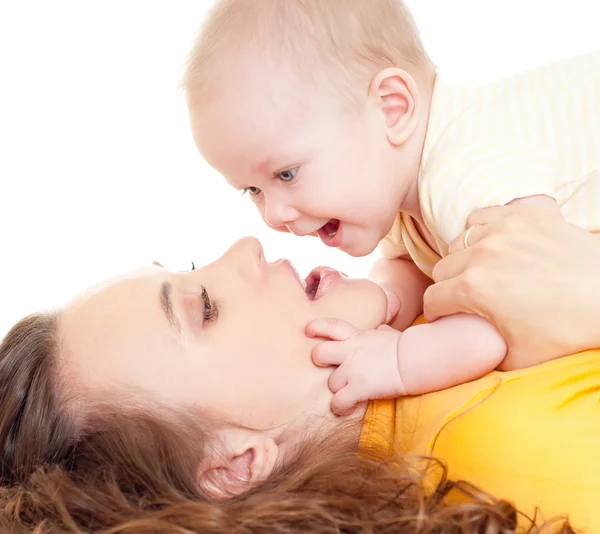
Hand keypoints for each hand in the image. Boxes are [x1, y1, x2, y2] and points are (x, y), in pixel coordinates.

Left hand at [306, 318, 404, 415]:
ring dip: (336, 390)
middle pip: (319, 353)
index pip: (330, 326)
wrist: (414, 359)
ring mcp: (353, 369)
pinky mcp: (359, 387)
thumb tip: (382, 328)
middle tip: (325, 367)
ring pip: (330, 382)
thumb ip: (379, 332)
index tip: (308, 330)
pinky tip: (346, 409)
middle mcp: (351, 351)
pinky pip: (339, 402)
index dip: (316, 327)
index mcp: (357, 336)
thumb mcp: (389, 334)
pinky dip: (340, 408)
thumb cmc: (405, 348)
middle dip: (319, 361)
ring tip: (345, 394)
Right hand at [424, 204, 599, 368]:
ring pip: (458, 242)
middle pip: (441, 270)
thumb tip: (461, 344)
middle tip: (468, 298)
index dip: (437, 315)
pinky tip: (495, 246)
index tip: (447, 319)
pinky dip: (480, 231)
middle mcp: (481, 254)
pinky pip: (481, 216)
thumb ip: (476, 350)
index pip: (432, 300)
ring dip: (463, 258)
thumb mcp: (516, 358)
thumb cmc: (569, 331)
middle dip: (448, 287)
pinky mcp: (522, 214)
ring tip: (482, 271)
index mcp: (473, 288)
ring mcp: (502, 229)